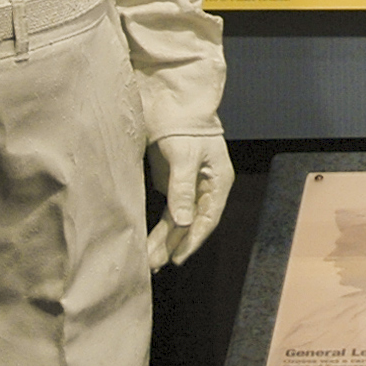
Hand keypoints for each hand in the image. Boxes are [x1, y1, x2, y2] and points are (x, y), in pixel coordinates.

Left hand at [147, 133, 233, 270]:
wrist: (170, 101)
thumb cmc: (184, 125)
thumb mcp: (185, 156)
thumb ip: (182, 189)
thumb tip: (180, 223)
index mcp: (218, 181)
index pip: (207, 218)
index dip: (193, 240)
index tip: (177, 258)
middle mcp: (206, 188)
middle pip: (190, 223)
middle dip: (173, 244)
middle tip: (153, 264)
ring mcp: (189, 187)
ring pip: (177, 220)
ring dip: (164, 240)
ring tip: (148, 262)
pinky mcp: (172, 183)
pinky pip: (167, 211)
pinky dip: (159, 227)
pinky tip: (149, 242)